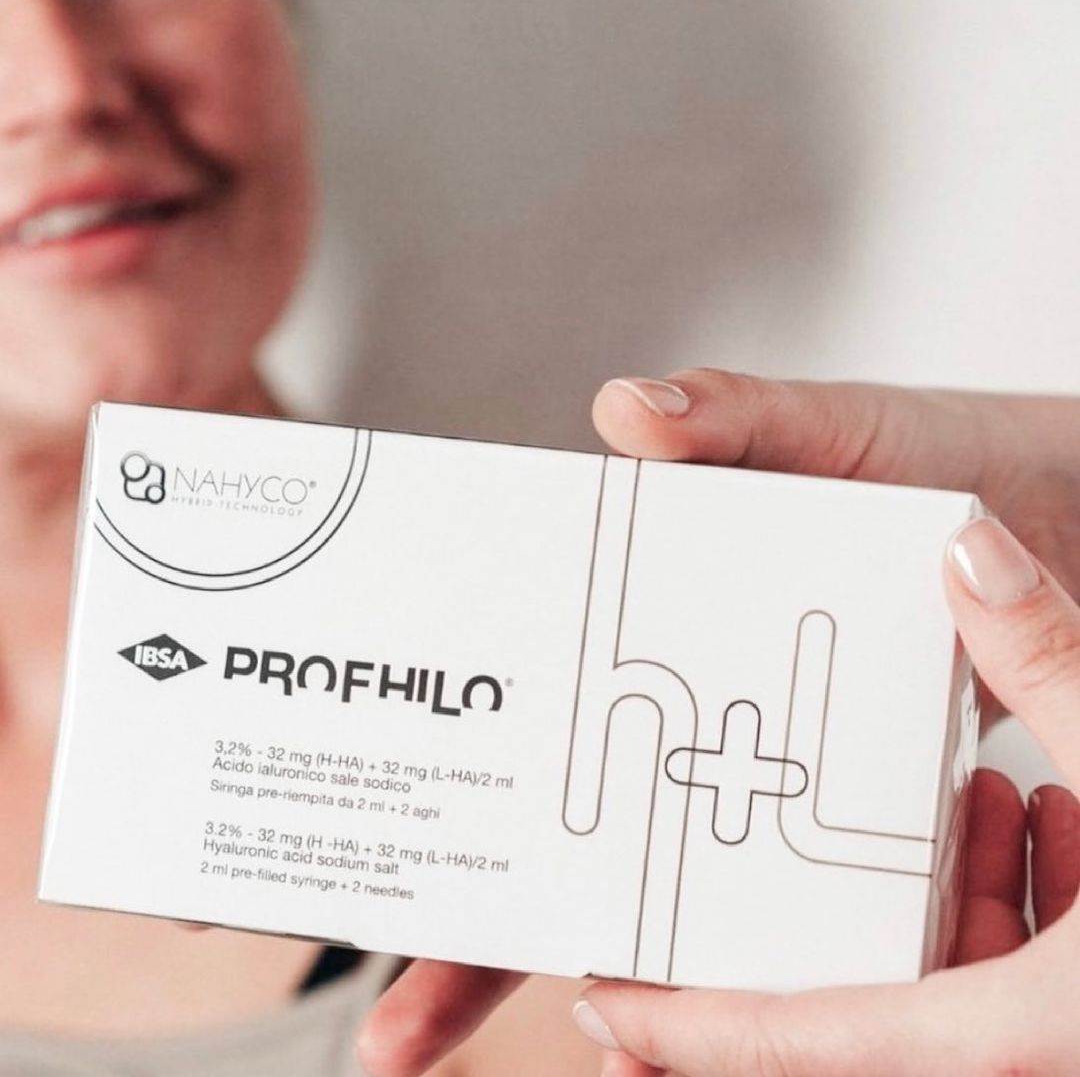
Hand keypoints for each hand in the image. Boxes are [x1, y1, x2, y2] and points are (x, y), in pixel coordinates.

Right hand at [355, 373, 1079, 1075]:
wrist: (1054, 502)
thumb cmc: (933, 459)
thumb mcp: (822, 434)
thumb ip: (733, 417)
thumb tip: (626, 408)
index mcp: (657, 619)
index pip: (532, 722)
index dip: (455, 799)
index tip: (385, 876)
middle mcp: (692, 704)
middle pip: (571, 841)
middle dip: (486, 940)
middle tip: (401, 1035)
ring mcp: (769, 759)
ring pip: (674, 892)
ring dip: (640, 977)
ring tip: (604, 1049)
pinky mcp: (858, 798)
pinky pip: (803, 901)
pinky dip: (779, 959)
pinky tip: (739, 1012)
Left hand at [573, 516, 1079, 1075]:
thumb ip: (1055, 658)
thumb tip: (967, 552)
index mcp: (1014, 1033)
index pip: (794, 1040)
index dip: (682, 1024)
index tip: (600, 999)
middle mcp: (1031, 1055)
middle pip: (857, 1015)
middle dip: (815, 926)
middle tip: (758, 858)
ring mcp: (1064, 1041)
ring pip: (952, 986)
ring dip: (945, 884)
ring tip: (961, 790)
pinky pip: (1024, 976)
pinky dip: (1017, 892)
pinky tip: (1043, 809)